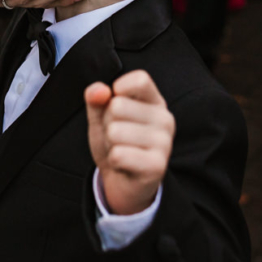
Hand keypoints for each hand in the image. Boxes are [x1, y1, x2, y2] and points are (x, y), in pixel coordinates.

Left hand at [85, 71, 174, 215]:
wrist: (123, 182)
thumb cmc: (116, 143)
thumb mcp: (101, 116)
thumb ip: (96, 98)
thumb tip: (98, 90)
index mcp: (155, 102)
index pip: (140, 80)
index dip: (118, 89)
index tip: (115, 104)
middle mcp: (165, 120)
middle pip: (118, 105)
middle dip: (107, 123)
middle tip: (117, 136)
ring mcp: (164, 143)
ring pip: (115, 131)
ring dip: (109, 143)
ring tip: (120, 149)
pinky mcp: (157, 166)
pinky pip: (118, 154)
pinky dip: (113, 160)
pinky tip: (124, 164)